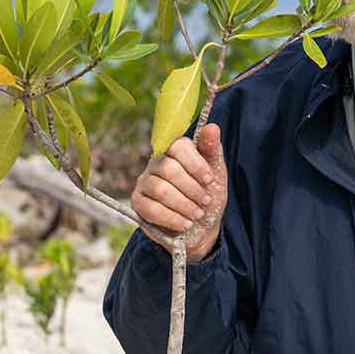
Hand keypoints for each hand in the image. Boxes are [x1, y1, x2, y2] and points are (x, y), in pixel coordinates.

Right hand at [131, 123, 227, 263]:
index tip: (210, 180)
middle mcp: (156, 163)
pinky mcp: (138, 202)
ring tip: (197, 214)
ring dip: (183, 205)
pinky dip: (172, 218)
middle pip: (168, 169)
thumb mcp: (216, 173)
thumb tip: (212, 127)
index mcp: (174, 151)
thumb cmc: (208, 195)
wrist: (201, 227)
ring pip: (160, 190)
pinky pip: (150, 208)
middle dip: (191, 188)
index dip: (195, 163)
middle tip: (205, 201)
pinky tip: (184, 224)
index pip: (178, 146)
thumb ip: (212, 150)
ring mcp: (144, 182)